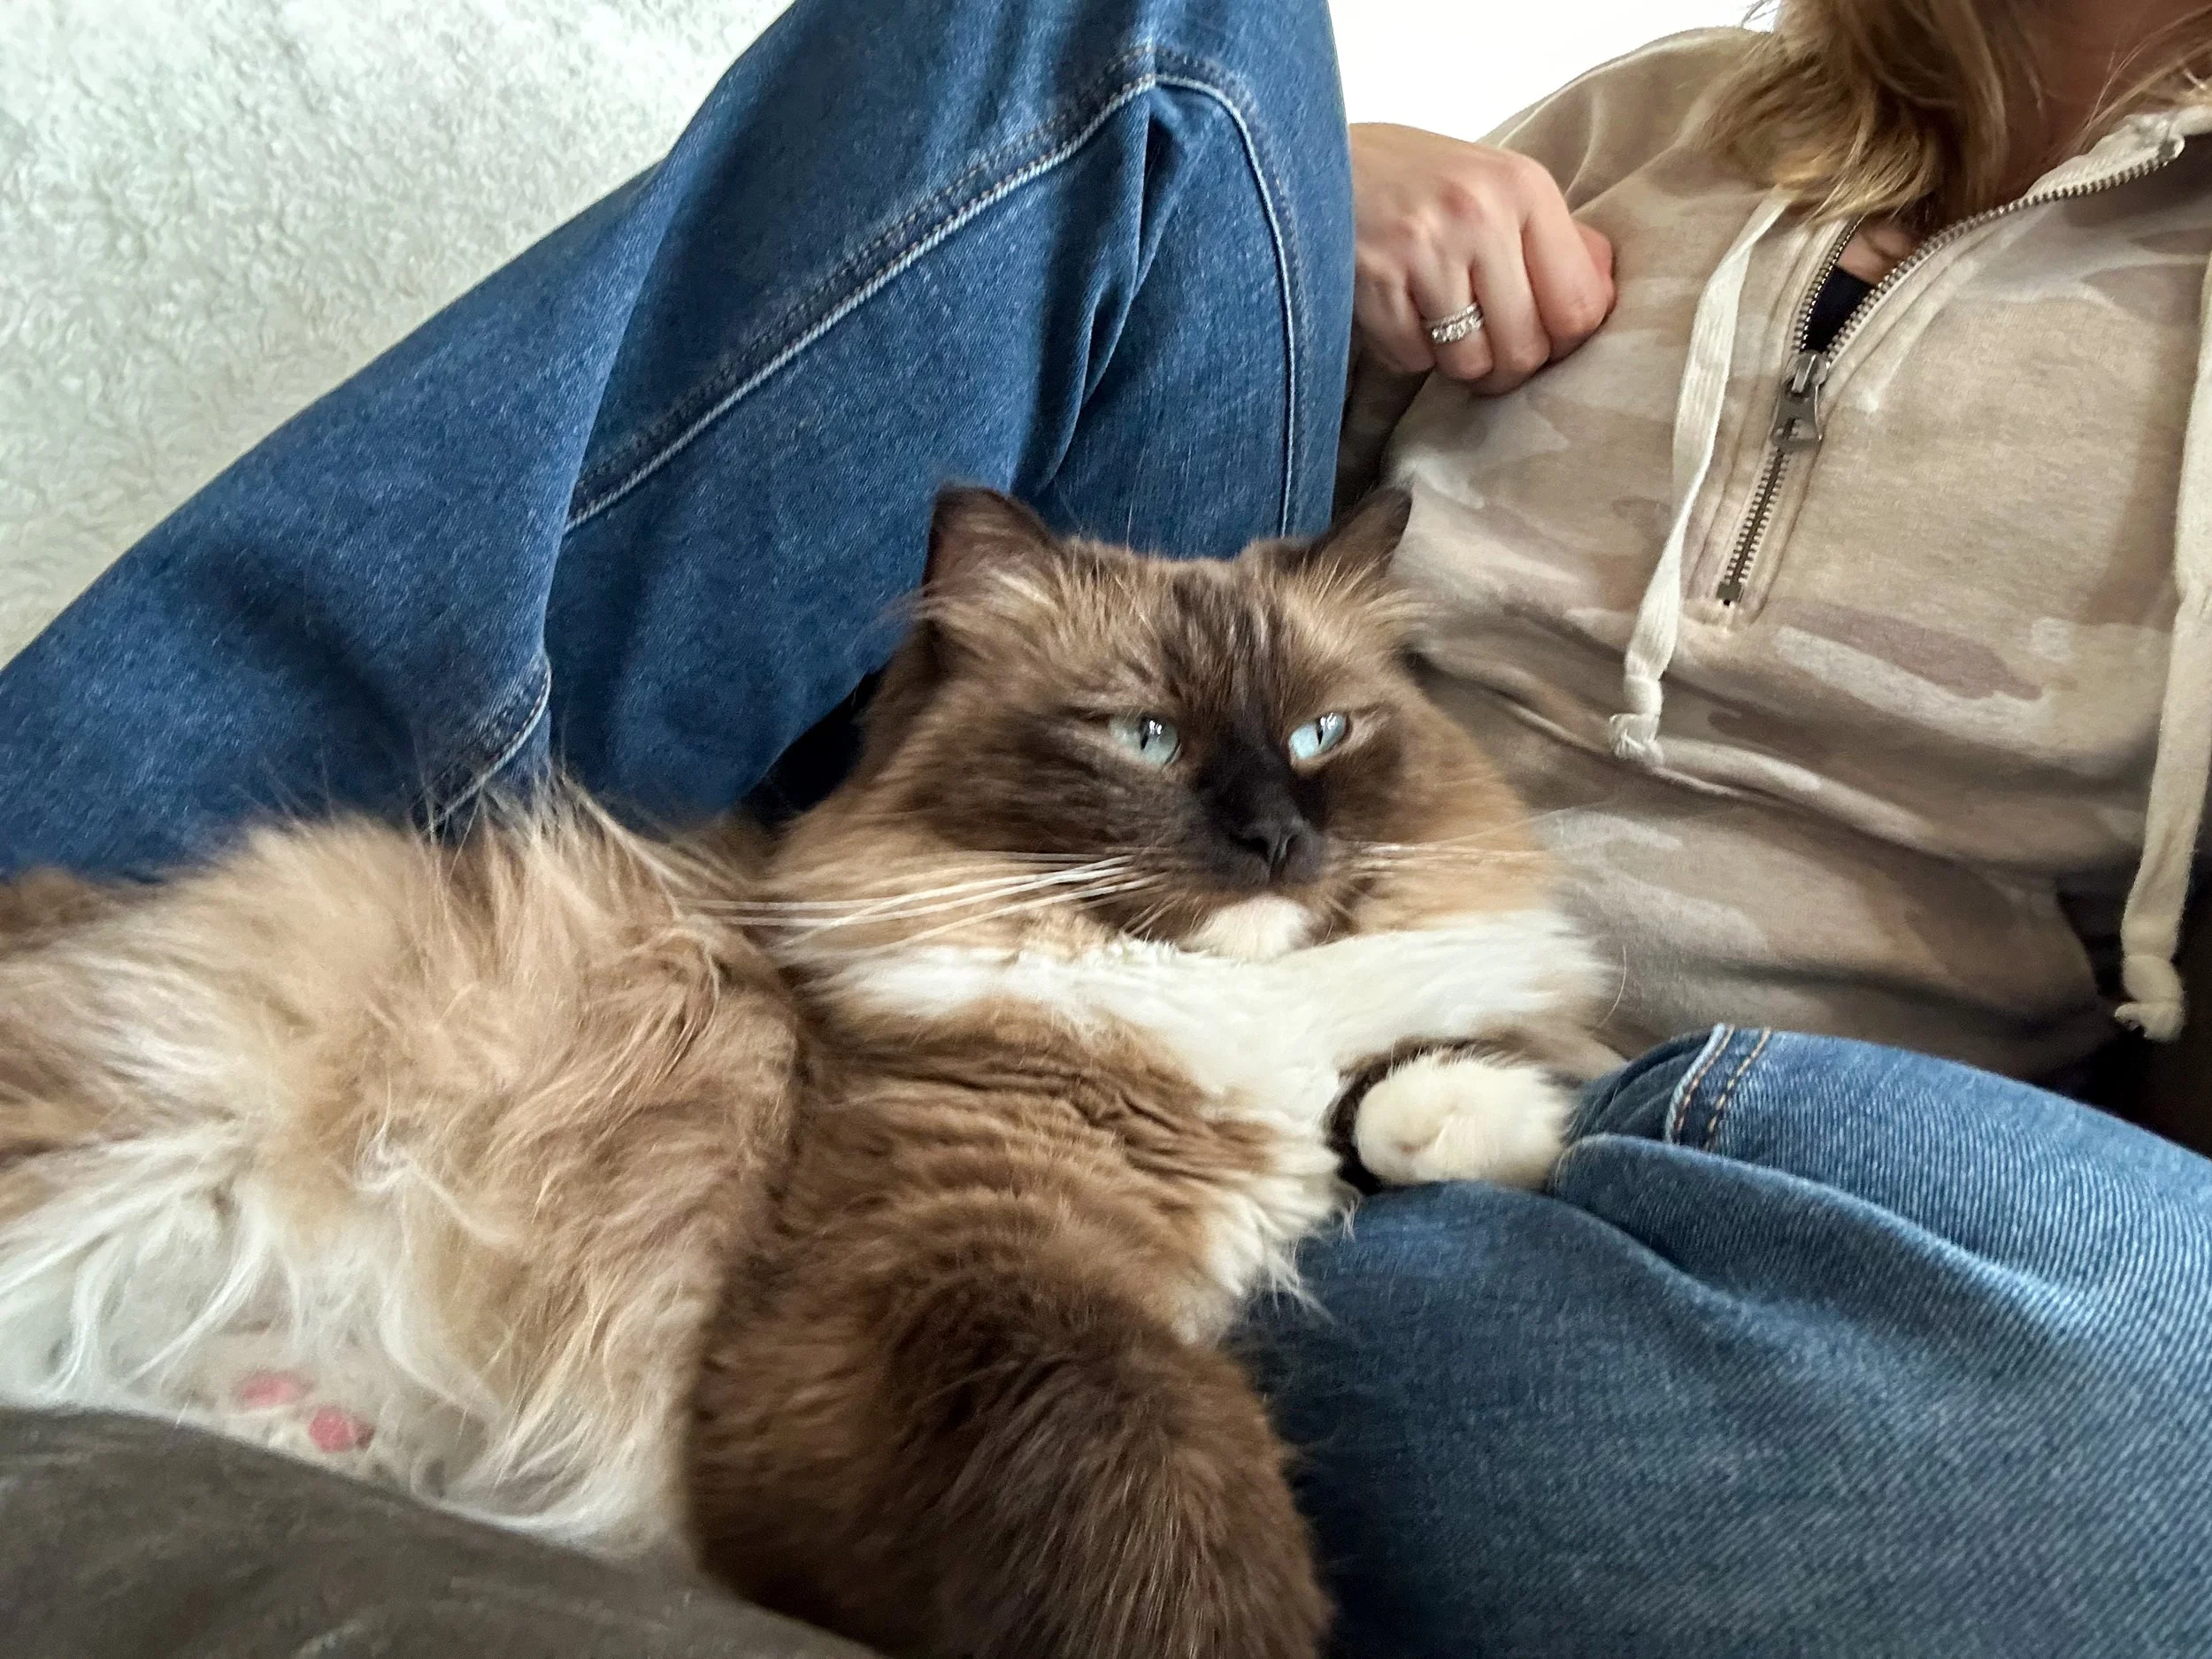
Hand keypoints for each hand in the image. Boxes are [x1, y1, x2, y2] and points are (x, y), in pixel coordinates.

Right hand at [1350, 123, 1614, 392]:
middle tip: (1487, 355)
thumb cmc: (1414, 179)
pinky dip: (1406, 352)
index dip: (1563, 345)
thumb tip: (1601, 294)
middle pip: (1524, 348)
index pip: (1579, 307)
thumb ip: (1550, 237)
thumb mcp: (1493, 183)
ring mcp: (1423, 248)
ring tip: (1439, 328)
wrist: (1312, 154)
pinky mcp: (1373, 279)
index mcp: (1524, 188)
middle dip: (1505, 368)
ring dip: (1453, 363)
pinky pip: (1411, 359)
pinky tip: (1397, 314)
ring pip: (1467, 362)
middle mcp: (1480, 214)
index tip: (1540, 343)